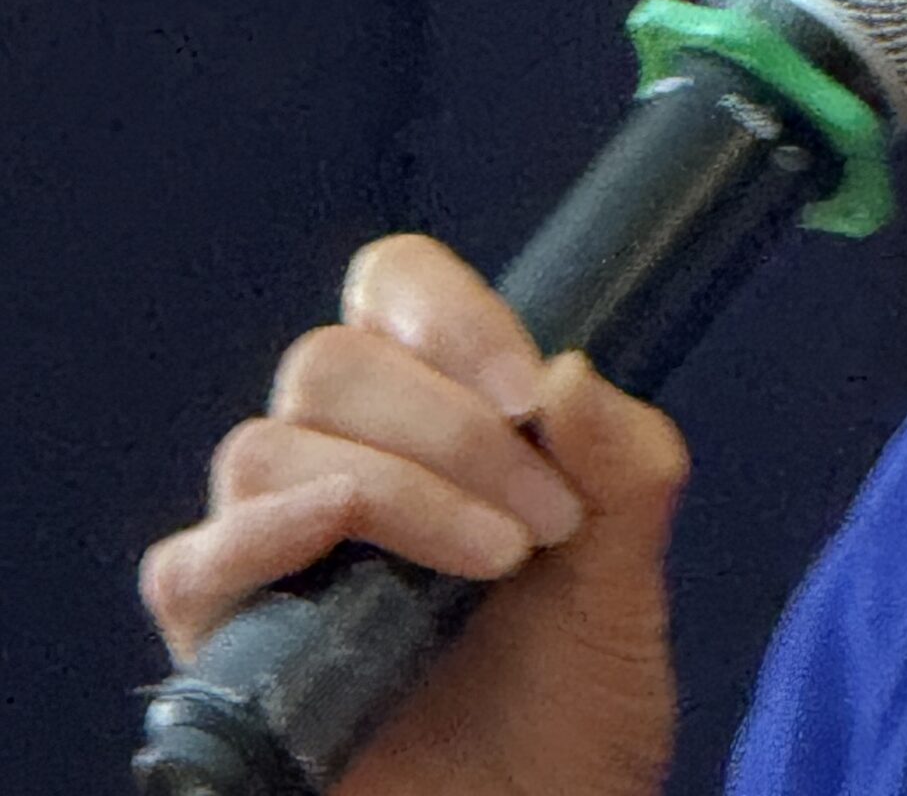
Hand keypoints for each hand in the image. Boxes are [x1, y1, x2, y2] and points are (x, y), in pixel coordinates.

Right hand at [138, 233, 690, 795]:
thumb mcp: (631, 574)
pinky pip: (192, 561)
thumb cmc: (574, 702)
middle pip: (331, 361)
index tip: (531, 393)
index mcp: (426, 411)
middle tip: (546, 522)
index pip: (392, 286)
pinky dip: (264, 535)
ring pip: (268, 445)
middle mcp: (333, 459)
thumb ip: (627, 467)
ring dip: (397, 487)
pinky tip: (339, 538)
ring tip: (496, 563)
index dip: (452, 314)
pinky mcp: (224, 644)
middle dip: (452, 428)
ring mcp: (270, 550)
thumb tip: (570, 372)